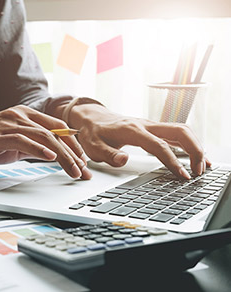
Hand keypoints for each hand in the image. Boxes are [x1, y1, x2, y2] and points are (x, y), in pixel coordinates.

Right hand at [0, 105, 91, 178]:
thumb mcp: (11, 144)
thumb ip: (31, 146)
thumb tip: (51, 155)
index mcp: (23, 115)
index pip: (57, 128)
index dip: (73, 145)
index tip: (82, 161)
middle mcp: (19, 115)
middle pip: (56, 132)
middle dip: (74, 153)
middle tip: (84, 171)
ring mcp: (8, 123)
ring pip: (44, 137)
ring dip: (63, 156)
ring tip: (74, 171)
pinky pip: (24, 141)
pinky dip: (39, 150)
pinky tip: (51, 158)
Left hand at [68, 104, 209, 178]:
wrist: (92, 118)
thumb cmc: (93, 133)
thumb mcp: (93, 146)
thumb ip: (108, 154)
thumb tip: (123, 160)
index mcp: (132, 130)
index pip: (159, 145)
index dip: (172, 160)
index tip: (182, 175)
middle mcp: (145, 125)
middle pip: (179, 131)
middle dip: (194, 150)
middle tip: (198, 171)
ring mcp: (151, 125)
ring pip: (181, 130)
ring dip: (195, 147)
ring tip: (202, 167)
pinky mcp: (153, 129)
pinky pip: (176, 134)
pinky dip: (189, 144)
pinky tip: (196, 157)